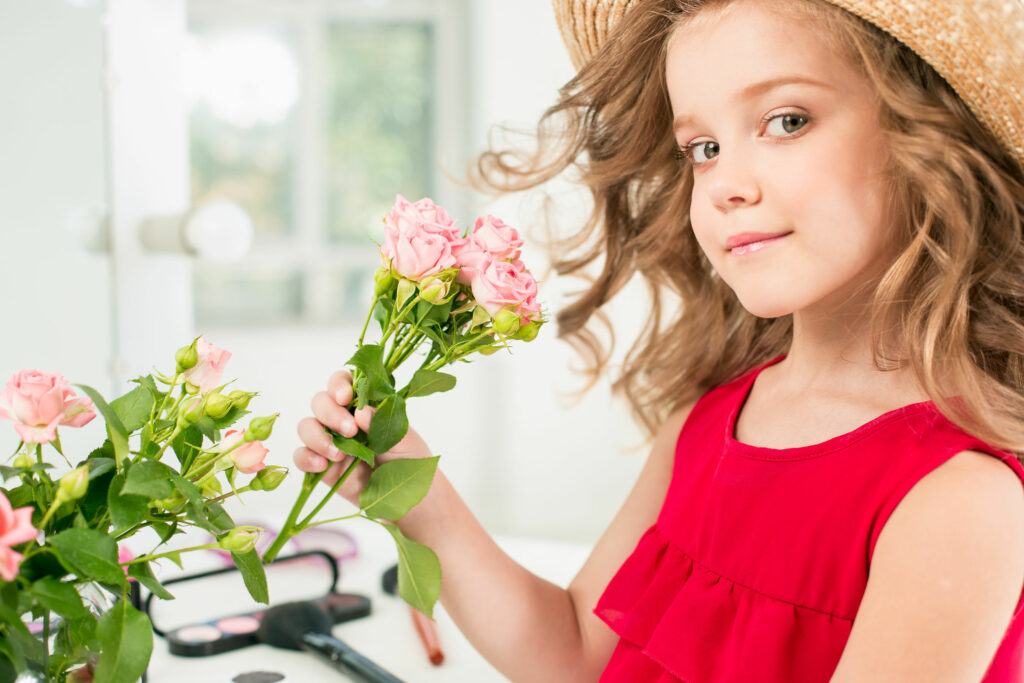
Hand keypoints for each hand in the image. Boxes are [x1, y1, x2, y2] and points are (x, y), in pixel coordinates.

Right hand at [294, 370, 433, 506]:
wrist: (407, 497)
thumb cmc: (409, 460)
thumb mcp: (404, 439)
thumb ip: (383, 423)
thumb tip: (360, 412)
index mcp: (364, 405)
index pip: (343, 382)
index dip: (338, 384)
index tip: (345, 397)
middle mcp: (342, 419)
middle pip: (320, 401)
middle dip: (330, 413)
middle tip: (350, 431)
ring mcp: (330, 442)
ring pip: (306, 426)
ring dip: (317, 436)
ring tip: (339, 454)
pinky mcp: (321, 466)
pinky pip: (302, 456)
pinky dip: (306, 458)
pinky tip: (322, 465)